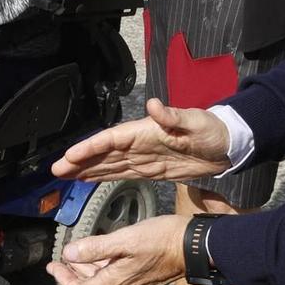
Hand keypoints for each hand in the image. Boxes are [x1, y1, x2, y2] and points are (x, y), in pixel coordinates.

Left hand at [46, 212, 182, 284]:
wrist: (196, 246)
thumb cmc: (163, 240)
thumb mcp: (125, 240)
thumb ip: (96, 248)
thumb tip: (69, 254)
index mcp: (117, 281)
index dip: (65, 281)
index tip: (53, 268)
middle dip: (72, 275)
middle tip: (58, 263)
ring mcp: (136, 281)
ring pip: (104, 280)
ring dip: (87, 270)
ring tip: (74, 257)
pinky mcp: (145, 274)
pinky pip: (117, 274)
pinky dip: (102, 266)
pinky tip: (101, 253)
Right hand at [52, 99, 230, 181]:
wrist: (228, 146)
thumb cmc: (213, 130)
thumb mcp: (195, 122)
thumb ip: (172, 116)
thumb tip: (152, 105)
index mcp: (145, 130)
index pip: (111, 139)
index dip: (90, 147)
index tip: (70, 156)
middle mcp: (139, 143)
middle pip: (103, 152)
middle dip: (79, 161)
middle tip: (56, 171)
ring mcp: (143, 156)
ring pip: (108, 164)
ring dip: (86, 170)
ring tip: (63, 176)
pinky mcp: (150, 169)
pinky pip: (120, 173)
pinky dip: (102, 176)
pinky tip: (88, 179)